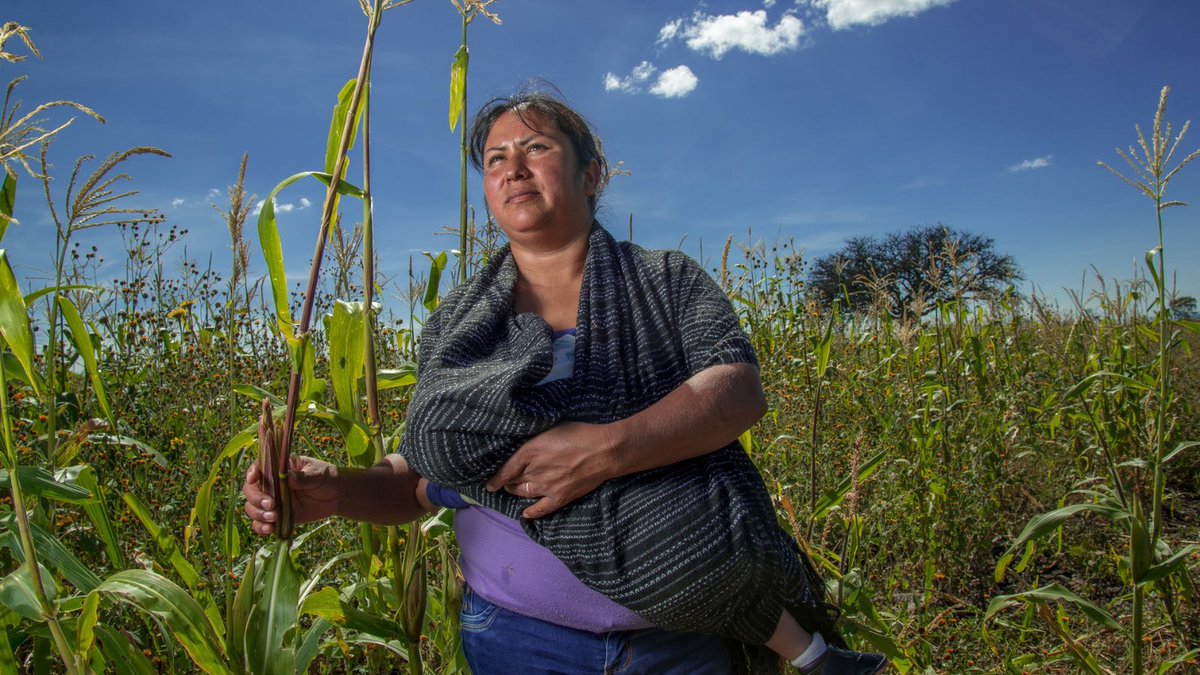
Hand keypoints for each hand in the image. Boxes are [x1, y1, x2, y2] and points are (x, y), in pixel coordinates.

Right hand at [243, 454, 338, 535]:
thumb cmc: (327, 478)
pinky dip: (261, 527)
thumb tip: (286, 477)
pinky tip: (269, 530)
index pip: (259, 467)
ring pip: (253, 508)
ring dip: (258, 515)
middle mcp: (272, 484)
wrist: (338, 496)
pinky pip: (262, 523)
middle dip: (257, 499)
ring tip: (274, 518)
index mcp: (279, 468)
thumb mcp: (316, 474)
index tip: (254, 479)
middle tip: (271, 505)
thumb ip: (301, 477)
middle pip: (251, 491)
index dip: (252, 473)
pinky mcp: (278, 516)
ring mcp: (273, 501)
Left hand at [486, 422, 618, 518]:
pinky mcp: (559, 498)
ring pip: (524, 493)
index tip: (489, 484)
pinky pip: (540, 509)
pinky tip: (526, 514)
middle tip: (505, 483)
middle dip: (507, 483)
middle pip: (513, 482)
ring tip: (514, 491)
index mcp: (530, 452)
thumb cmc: (579, 434)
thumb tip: (526, 450)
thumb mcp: (550, 429)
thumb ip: (535, 442)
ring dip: (516, 493)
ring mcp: (546, 487)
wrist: (603, 451)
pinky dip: (531, 512)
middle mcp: (534, 472)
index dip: (496, 478)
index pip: (506, 469)